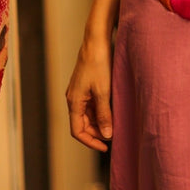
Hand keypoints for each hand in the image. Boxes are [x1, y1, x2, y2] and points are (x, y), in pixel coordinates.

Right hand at [66, 34, 112, 151]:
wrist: (97, 41)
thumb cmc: (99, 64)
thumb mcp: (103, 92)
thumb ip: (104, 115)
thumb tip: (107, 135)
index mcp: (74, 101)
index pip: (77, 131)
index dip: (91, 142)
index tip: (106, 147)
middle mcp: (73, 98)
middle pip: (82, 124)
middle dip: (96, 133)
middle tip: (114, 136)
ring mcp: (79, 92)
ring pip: (87, 115)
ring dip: (100, 123)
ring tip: (115, 125)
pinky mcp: (86, 86)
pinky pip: (91, 105)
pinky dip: (101, 112)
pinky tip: (113, 111)